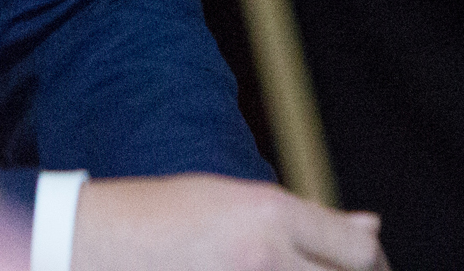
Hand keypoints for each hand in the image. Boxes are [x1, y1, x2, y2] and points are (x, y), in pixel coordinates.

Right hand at [73, 175, 385, 270]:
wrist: (91, 247)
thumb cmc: (161, 217)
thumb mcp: (234, 199)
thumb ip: (308, 218)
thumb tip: (372, 227)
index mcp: (269, 215)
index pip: (358, 253)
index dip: (370, 264)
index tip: (363, 266)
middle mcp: (265, 259)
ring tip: (288, 269)